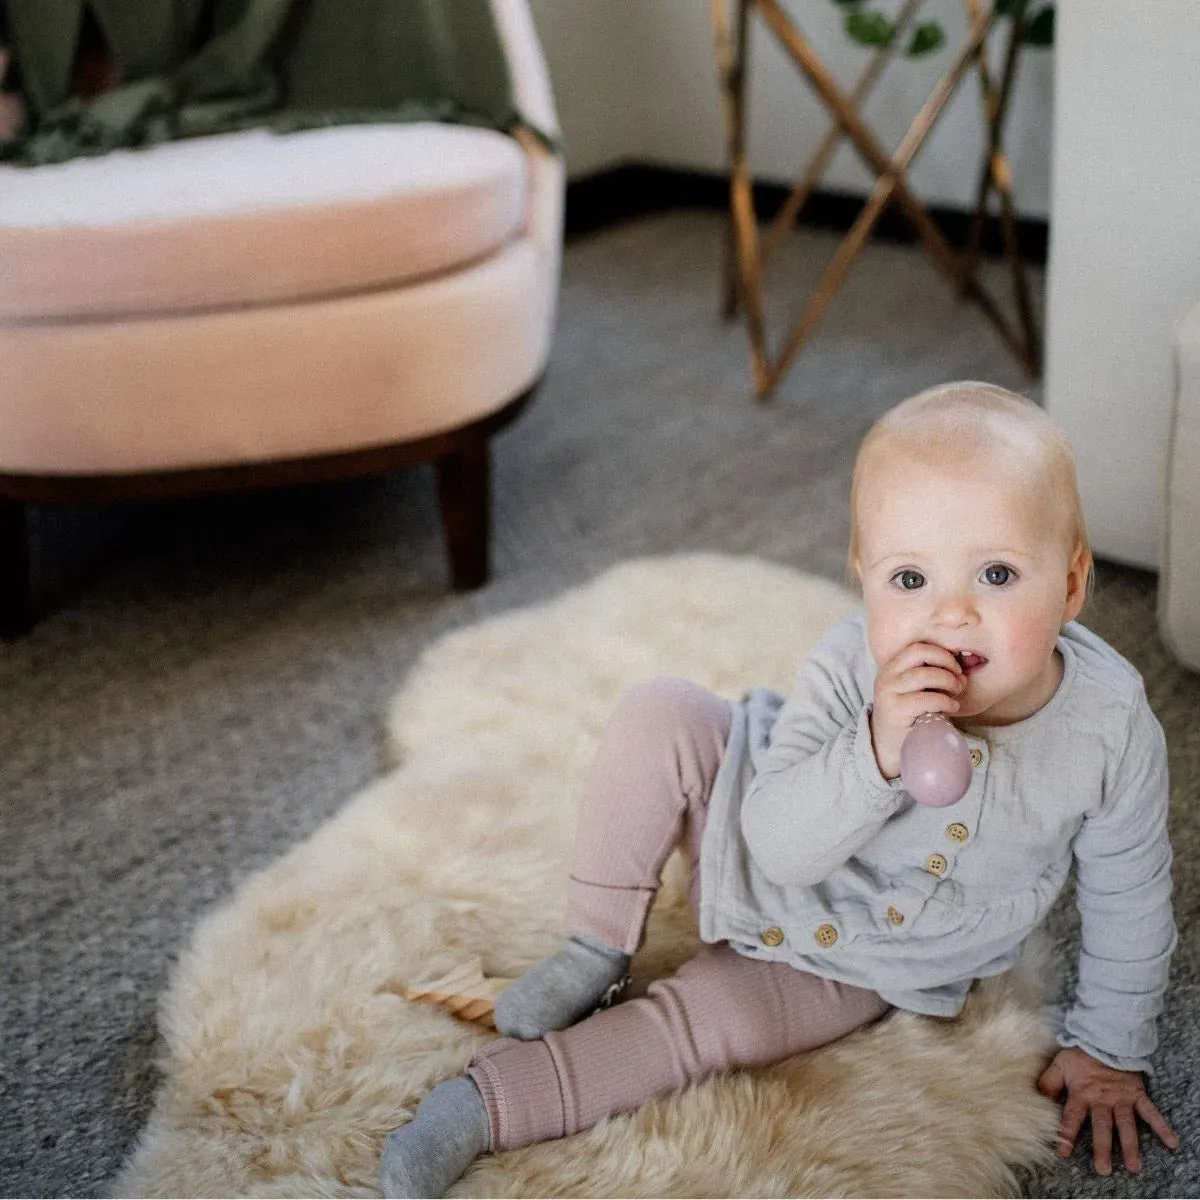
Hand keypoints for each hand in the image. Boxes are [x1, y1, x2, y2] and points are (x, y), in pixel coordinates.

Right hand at [869, 642, 964, 778]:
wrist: (887, 744)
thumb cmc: (909, 715)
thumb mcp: (916, 691)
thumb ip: (932, 678)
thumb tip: (962, 674)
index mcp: (892, 667)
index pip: (917, 647)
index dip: (940, 653)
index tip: (956, 668)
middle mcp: (887, 675)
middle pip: (919, 653)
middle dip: (945, 662)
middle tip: (959, 679)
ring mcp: (888, 692)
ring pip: (923, 675)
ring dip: (948, 681)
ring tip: (957, 692)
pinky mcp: (894, 710)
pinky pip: (925, 699)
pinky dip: (944, 701)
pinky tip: (952, 707)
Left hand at [1037, 1047, 1179, 1174]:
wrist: (1105, 1038)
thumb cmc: (1080, 1054)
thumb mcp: (1059, 1064)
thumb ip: (1049, 1082)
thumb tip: (1037, 1098)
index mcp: (1081, 1093)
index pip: (1072, 1117)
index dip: (1067, 1135)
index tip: (1063, 1153)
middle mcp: (1102, 1100)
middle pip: (1102, 1127)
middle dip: (1102, 1149)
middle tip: (1103, 1170)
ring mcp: (1121, 1098)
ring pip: (1126, 1125)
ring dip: (1130, 1146)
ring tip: (1133, 1167)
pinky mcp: (1137, 1095)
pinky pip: (1151, 1112)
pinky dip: (1162, 1127)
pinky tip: (1172, 1143)